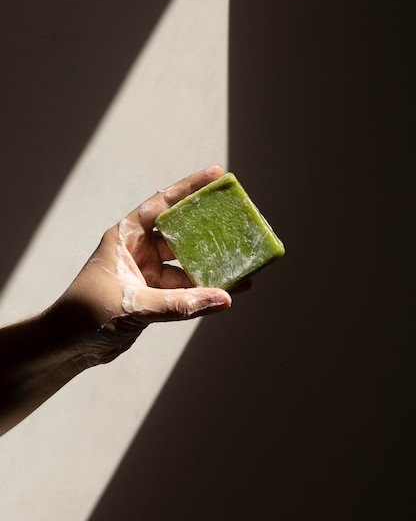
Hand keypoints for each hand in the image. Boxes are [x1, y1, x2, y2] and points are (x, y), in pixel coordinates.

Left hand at [51, 165, 231, 365]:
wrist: (67, 346)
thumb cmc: (86, 315)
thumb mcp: (134, 305)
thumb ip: (178, 304)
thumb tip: (222, 298)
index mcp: (126, 237)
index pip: (161, 204)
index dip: (189, 188)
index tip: (217, 175)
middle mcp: (138, 251)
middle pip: (180, 233)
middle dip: (208, 229)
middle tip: (238, 222)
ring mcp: (146, 273)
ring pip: (186, 265)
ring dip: (210, 267)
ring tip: (242, 266)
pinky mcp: (153, 296)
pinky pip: (184, 289)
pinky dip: (203, 292)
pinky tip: (228, 292)